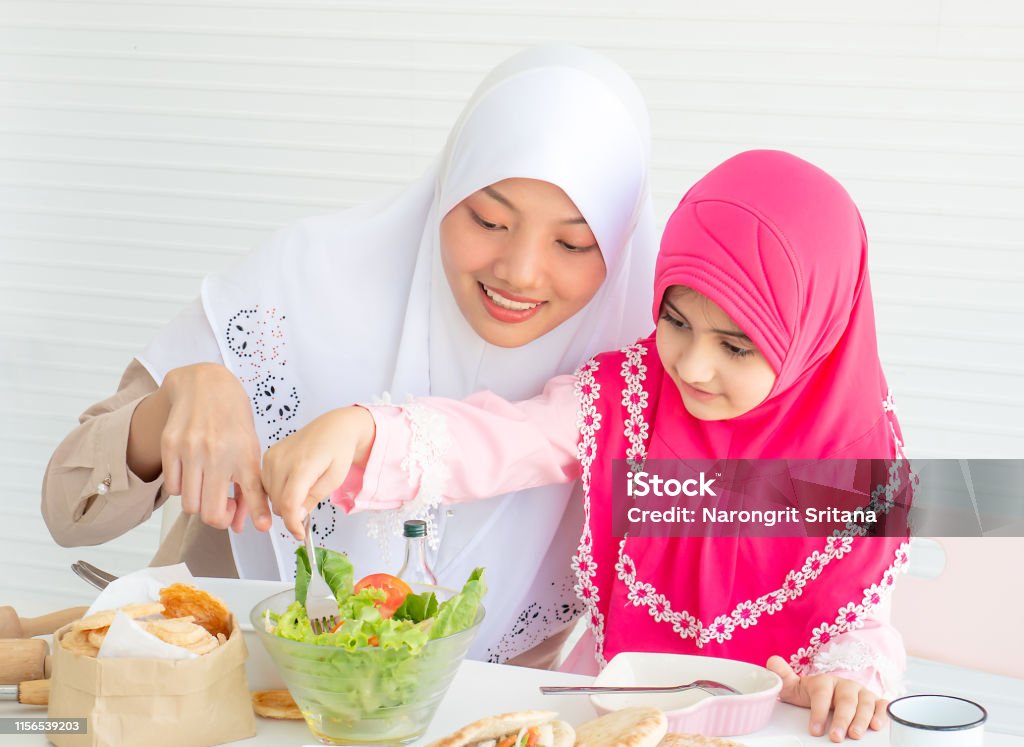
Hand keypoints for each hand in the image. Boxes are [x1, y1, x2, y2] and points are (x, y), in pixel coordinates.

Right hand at [129, 363, 269, 532]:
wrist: (206, 384)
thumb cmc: (232, 418)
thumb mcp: (249, 448)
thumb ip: (248, 487)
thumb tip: (244, 524)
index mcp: (245, 454)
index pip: (253, 494)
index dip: (258, 515)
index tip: (261, 527)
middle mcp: (218, 453)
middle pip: (211, 513)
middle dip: (219, 517)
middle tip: (223, 506)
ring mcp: (191, 450)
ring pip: (190, 505)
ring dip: (199, 503)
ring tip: (207, 487)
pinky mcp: (170, 446)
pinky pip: (173, 488)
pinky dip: (183, 488)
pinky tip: (192, 472)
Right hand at [261, 406, 375, 540]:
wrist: (333, 427)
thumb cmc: (338, 451)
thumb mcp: (334, 479)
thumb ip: (314, 498)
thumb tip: (295, 517)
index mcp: (303, 465)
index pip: (289, 503)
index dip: (292, 524)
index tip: (299, 534)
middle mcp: (282, 460)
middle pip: (278, 503)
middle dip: (291, 512)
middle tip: (307, 509)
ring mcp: (272, 456)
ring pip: (270, 496)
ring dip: (284, 502)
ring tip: (304, 490)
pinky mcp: (267, 455)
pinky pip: (267, 484)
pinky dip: (278, 490)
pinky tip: (293, 484)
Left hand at [766, 656, 887, 741]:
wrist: (832, 693)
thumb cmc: (813, 694)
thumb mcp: (796, 687)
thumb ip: (783, 678)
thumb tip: (771, 662)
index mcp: (824, 681)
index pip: (822, 694)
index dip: (818, 712)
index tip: (815, 730)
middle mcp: (845, 685)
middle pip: (846, 700)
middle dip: (842, 719)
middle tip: (836, 737)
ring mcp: (862, 693)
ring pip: (865, 703)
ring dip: (862, 719)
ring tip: (856, 735)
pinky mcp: (875, 701)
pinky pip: (882, 705)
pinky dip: (882, 714)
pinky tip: (877, 726)